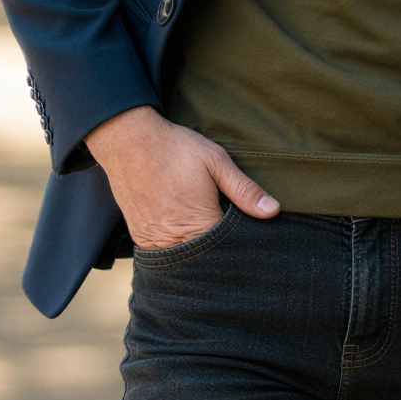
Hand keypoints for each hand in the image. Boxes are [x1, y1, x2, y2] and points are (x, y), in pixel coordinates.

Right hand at [84, 105, 279, 249]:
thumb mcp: (216, 161)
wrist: (128, 140)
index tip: (247, 236)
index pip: (228, 250)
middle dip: (217, 252)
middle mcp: (174, 239)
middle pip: (205, 259)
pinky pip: (162, 253)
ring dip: (195, 252)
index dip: (239, 244)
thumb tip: (273, 211)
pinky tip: (183, 234)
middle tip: (224, 232)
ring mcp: (153, 240)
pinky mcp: (139, 236)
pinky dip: (175, 247)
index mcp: (199, 224)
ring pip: (182, 259)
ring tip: (203, 233)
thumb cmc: (175, 149)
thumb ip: (244, 190)